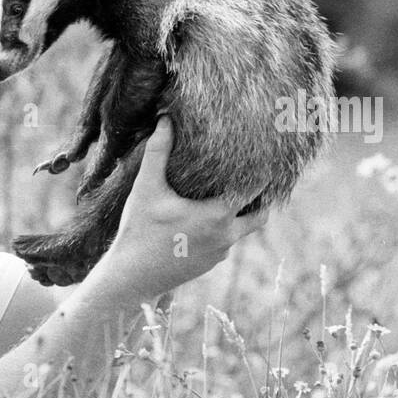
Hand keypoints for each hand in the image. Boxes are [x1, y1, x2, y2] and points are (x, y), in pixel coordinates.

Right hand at [99, 116, 267, 300]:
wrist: (130, 279)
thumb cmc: (138, 231)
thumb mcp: (146, 189)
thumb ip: (158, 152)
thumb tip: (165, 119)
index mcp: (217, 215)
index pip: (256, 189)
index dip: (264, 171)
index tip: (267, 157)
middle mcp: (226, 236)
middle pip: (261, 214)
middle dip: (262, 198)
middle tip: (258, 178)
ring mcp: (219, 254)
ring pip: (243, 230)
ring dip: (241, 214)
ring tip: (233, 195)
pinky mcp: (208, 264)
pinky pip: (225, 243)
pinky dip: (223, 229)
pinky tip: (206, 220)